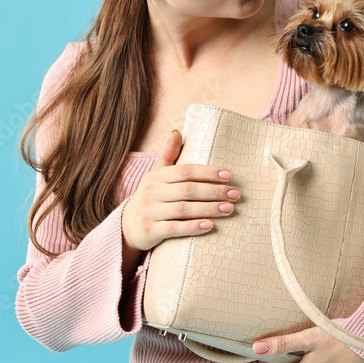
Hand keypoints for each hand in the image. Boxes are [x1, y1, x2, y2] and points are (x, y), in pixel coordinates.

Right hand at [121, 130, 241, 250]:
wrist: (127, 226)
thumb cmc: (151, 197)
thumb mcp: (156, 175)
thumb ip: (169, 155)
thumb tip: (177, 131)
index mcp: (157, 177)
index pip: (186, 171)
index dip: (208, 172)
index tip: (229, 175)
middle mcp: (152, 192)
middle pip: (188, 190)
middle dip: (214, 191)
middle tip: (235, 194)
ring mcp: (150, 212)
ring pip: (183, 209)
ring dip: (209, 209)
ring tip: (229, 209)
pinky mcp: (150, 231)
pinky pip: (174, 229)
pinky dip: (192, 227)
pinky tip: (210, 226)